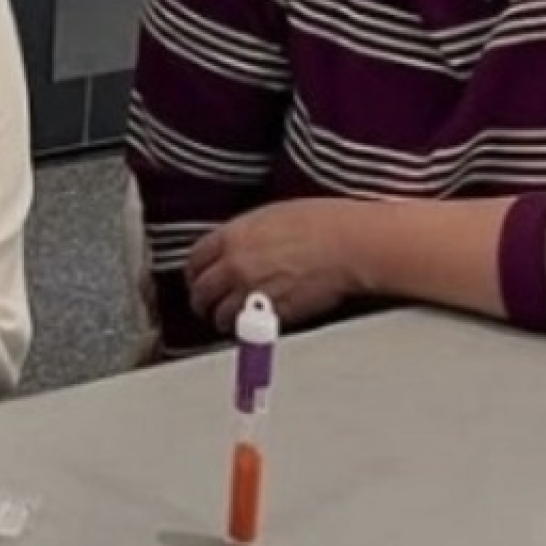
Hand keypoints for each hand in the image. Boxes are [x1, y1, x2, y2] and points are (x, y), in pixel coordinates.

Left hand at [185, 199, 366, 333]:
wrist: (351, 244)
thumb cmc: (325, 223)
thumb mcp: (273, 215)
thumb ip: (246, 234)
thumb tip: (237, 245)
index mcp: (233, 236)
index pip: (195, 259)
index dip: (194, 272)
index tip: (197, 278)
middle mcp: (235, 264)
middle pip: (202, 290)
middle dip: (201, 300)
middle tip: (205, 305)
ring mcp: (251, 291)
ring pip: (220, 314)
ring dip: (221, 319)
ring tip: (225, 321)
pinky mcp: (271, 314)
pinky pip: (247, 328)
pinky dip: (245, 330)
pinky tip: (250, 327)